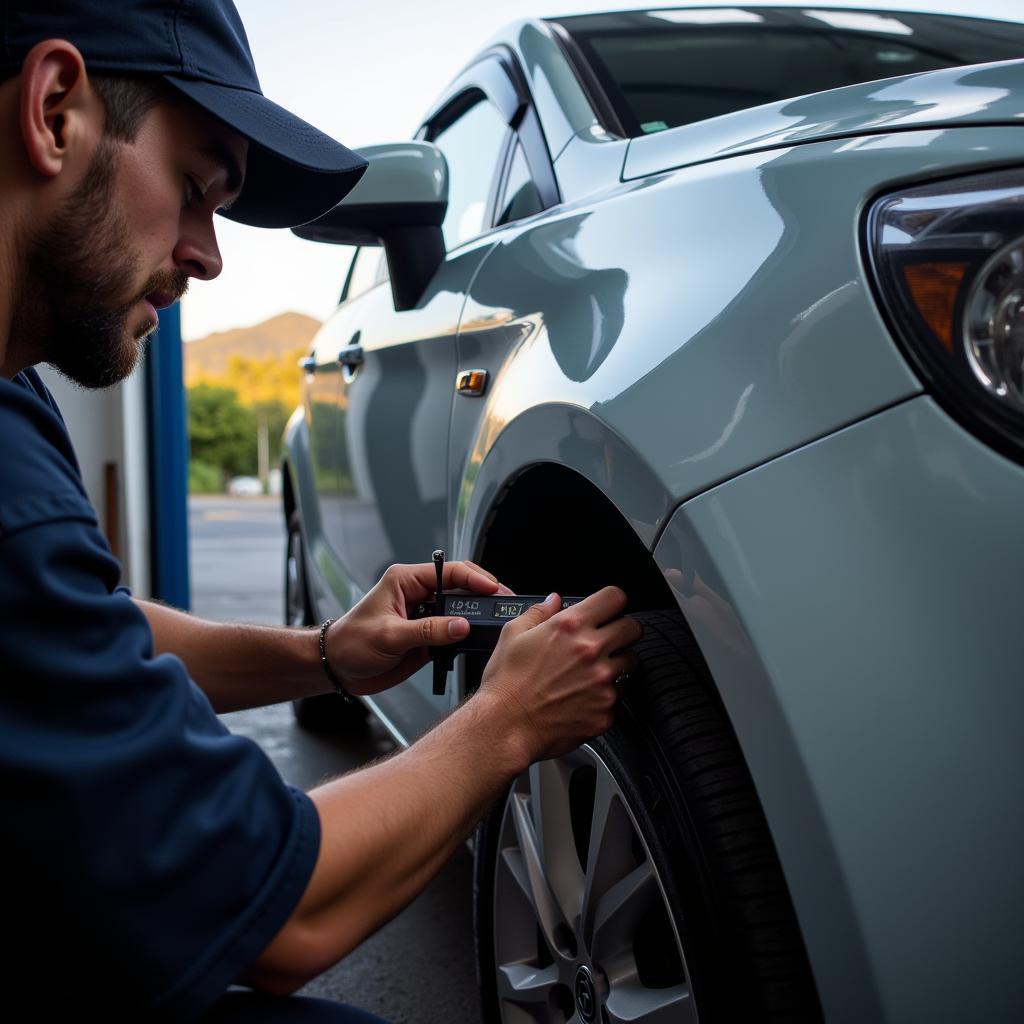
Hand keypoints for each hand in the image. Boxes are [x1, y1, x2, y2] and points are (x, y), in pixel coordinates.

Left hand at [325, 560, 512, 694]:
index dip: (474, 578)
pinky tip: (478, 642)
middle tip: (504, 606)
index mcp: (406, 581)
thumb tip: (460, 626)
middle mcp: (418, 596)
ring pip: (460, 612)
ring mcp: (424, 618)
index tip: (493, 589)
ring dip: (477, 618)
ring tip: (498, 624)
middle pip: (460, 590)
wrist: (336, 668)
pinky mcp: (427, 638)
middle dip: (483, 597)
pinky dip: (467, 639)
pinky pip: (453, 635)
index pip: (449, 572)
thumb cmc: (350, 642)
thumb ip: (426, 631)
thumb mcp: (388, 636)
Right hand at [476, 587, 641, 764]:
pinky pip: (619, 696)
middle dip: (623, 630)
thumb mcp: (513, 635)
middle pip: (633, 628)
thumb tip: (553, 601)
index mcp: (571, 627)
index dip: (612, 601)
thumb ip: (539, 612)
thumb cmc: (506, 684)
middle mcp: (591, 651)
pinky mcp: (605, 711)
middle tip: (608, 639)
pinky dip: (607, 695)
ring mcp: (602, 682)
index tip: (608, 609)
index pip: (615, 598)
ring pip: (632, 662)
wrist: (505, 726)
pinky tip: (585, 696)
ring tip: (595, 671)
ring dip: (618, 663)